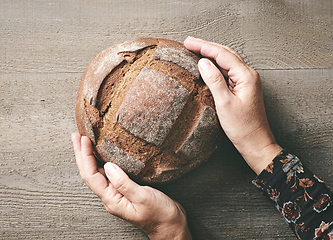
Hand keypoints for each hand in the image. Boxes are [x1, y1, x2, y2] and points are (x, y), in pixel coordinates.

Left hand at [72, 133, 191, 239]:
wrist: (171, 225)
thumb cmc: (160, 214)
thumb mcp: (143, 197)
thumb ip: (124, 183)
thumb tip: (108, 166)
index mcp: (112, 200)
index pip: (91, 175)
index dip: (86, 156)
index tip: (84, 139)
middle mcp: (111, 196)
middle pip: (89, 173)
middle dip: (81, 154)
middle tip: (76, 136)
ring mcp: (117, 193)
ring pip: (96, 173)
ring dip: (88, 157)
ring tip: (83, 142)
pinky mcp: (125, 189)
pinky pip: (108, 174)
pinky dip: (101, 161)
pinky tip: (102, 155)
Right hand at [184, 37, 281, 173]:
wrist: (256, 143)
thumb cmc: (243, 128)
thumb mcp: (224, 104)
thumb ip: (214, 81)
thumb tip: (203, 62)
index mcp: (246, 76)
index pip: (222, 54)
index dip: (204, 46)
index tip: (188, 42)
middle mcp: (248, 75)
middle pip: (225, 54)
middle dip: (207, 47)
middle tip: (189, 43)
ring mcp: (246, 82)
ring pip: (227, 61)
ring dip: (211, 54)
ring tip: (195, 50)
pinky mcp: (243, 89)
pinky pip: (228, 72)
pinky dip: (216, 66)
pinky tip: (207, 66)